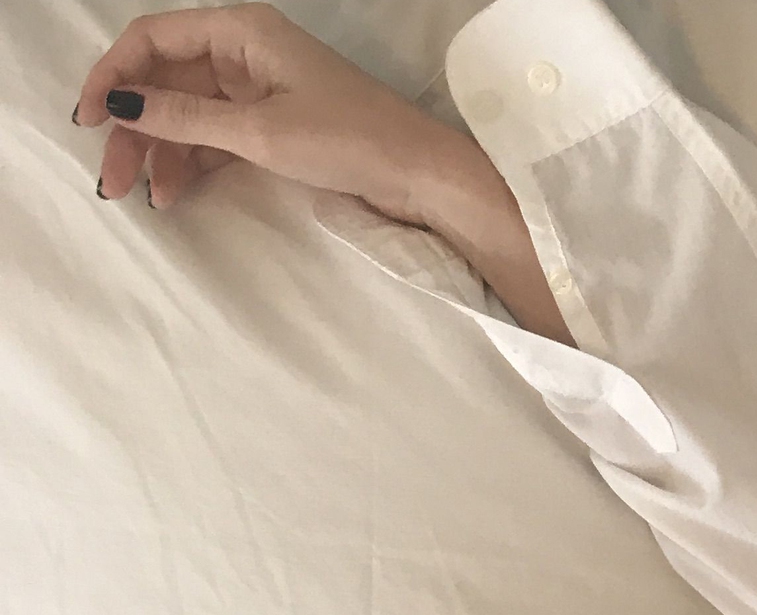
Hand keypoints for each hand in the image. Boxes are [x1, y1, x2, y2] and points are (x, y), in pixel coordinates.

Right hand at [74, 2, 473, 220]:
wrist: (422, 176)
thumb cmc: (350, 139)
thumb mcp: (258, 131)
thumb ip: (184, 117)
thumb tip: (118, 105)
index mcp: (242, 30)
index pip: (153, 39)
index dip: (112, 76)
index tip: (87, 121)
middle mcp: (246, 51)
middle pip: (165, 80)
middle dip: (134, 127)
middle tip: (111, 179)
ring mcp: (260, 89)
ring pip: (187, 113)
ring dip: (160, 152)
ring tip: (145, 197)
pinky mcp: (274, 125)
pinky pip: (215, 136)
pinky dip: (193, 162)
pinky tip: (174, 194)